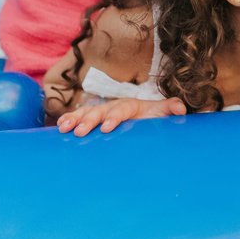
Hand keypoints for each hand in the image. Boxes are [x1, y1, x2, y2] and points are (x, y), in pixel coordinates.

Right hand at [56, 96, 187, 135]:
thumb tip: (181, 109)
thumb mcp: (162, 114)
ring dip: (74, 119)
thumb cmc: (152, 117)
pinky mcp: (93, 120)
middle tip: (80, 132)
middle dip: (90, 120)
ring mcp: (102, 112)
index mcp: (131, 106)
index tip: (106, 128)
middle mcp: (114, 107)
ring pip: (86, 113)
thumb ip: (171, 109)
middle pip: (100, 111)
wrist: (144, 117)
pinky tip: (58, 129)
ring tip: (63, 128)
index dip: (113, 118)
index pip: (121, 110)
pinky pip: (79, 118)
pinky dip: (69, 121)